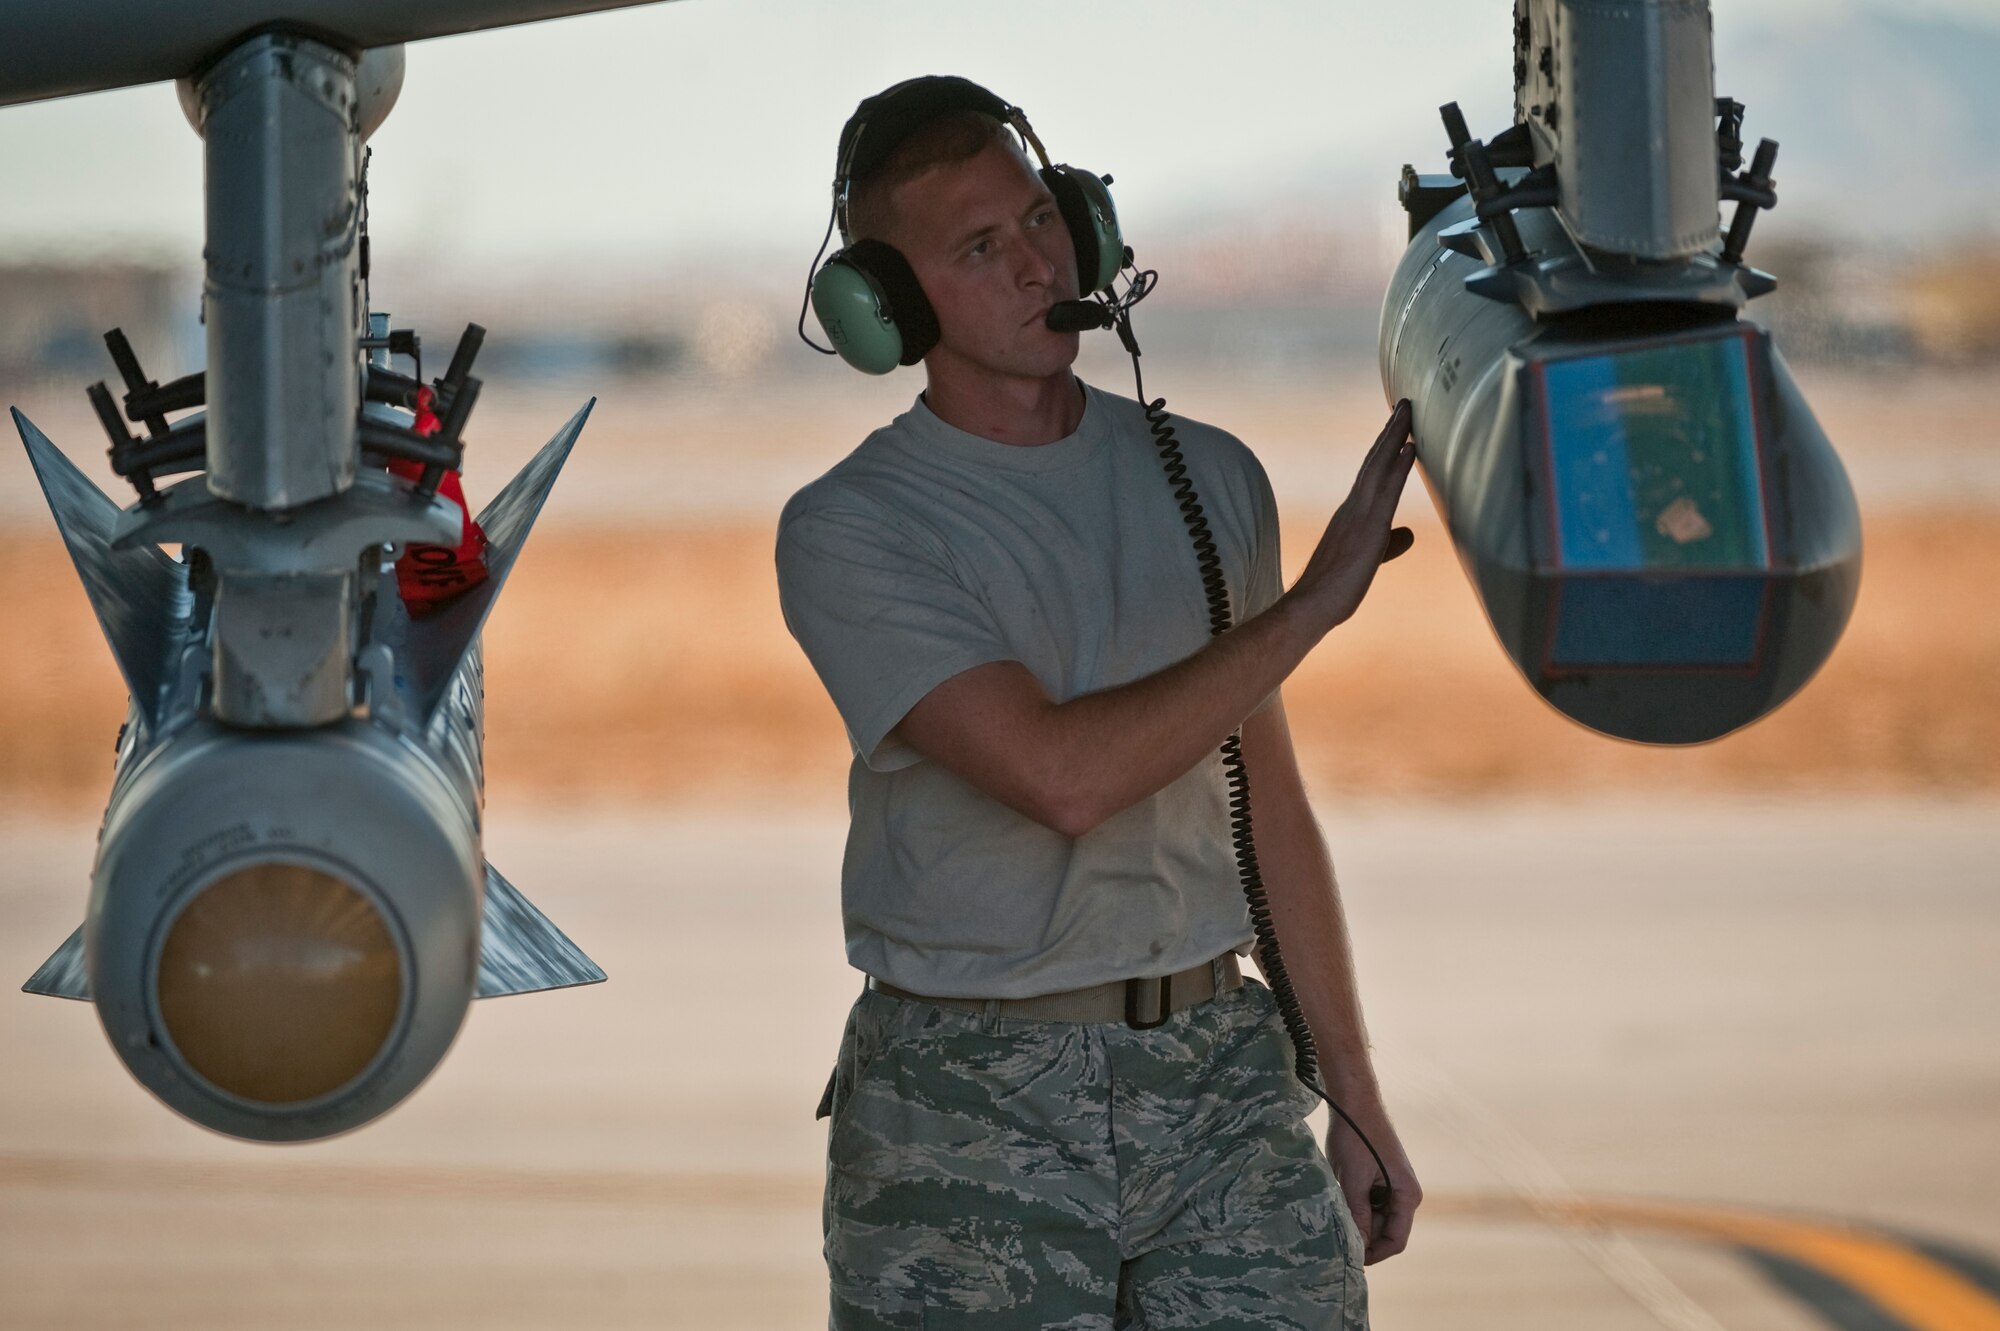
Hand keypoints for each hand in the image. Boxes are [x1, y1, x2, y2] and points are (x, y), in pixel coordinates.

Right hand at [1286, 400, 1416, 633]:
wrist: (1311, 605)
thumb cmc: (1334, 590)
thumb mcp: (1369, 560)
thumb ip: (1388, 544)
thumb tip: (1407, 534)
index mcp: (1351, 515)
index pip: (1371, 475)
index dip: (1384, 449)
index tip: (1397, 426)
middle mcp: (1353, 507)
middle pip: (1374, 461)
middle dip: (1390, 432)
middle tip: (1404, 404)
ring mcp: (1360, 515)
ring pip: (1379, 467)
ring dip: (1395, 437)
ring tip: (1408, 412)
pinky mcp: (1370, 528)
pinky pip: (1387, 490)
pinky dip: (1398, 466)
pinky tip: (1410, 447)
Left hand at [1324, 1096, 1421, 1263]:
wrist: (1354, 1101)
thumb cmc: (1356, 1137)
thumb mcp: (1353, 1179)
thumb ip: (1358, 1214)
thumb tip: (1358, 1247)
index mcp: (1408, 1196)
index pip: (1396, 1241)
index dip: (1374, 1254)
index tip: (1350, 1258)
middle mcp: (1405, 1193)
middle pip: (1386, 1231)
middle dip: (1364, 1237)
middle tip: (1336, 1239)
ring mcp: (1394, 1185)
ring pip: (1376, 1218)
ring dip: (1358, 1221)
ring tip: (1334, 1217)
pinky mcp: (1381, 1177)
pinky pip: (1370, 1203)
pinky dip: (1355, 1207)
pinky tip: (1337, 1202)